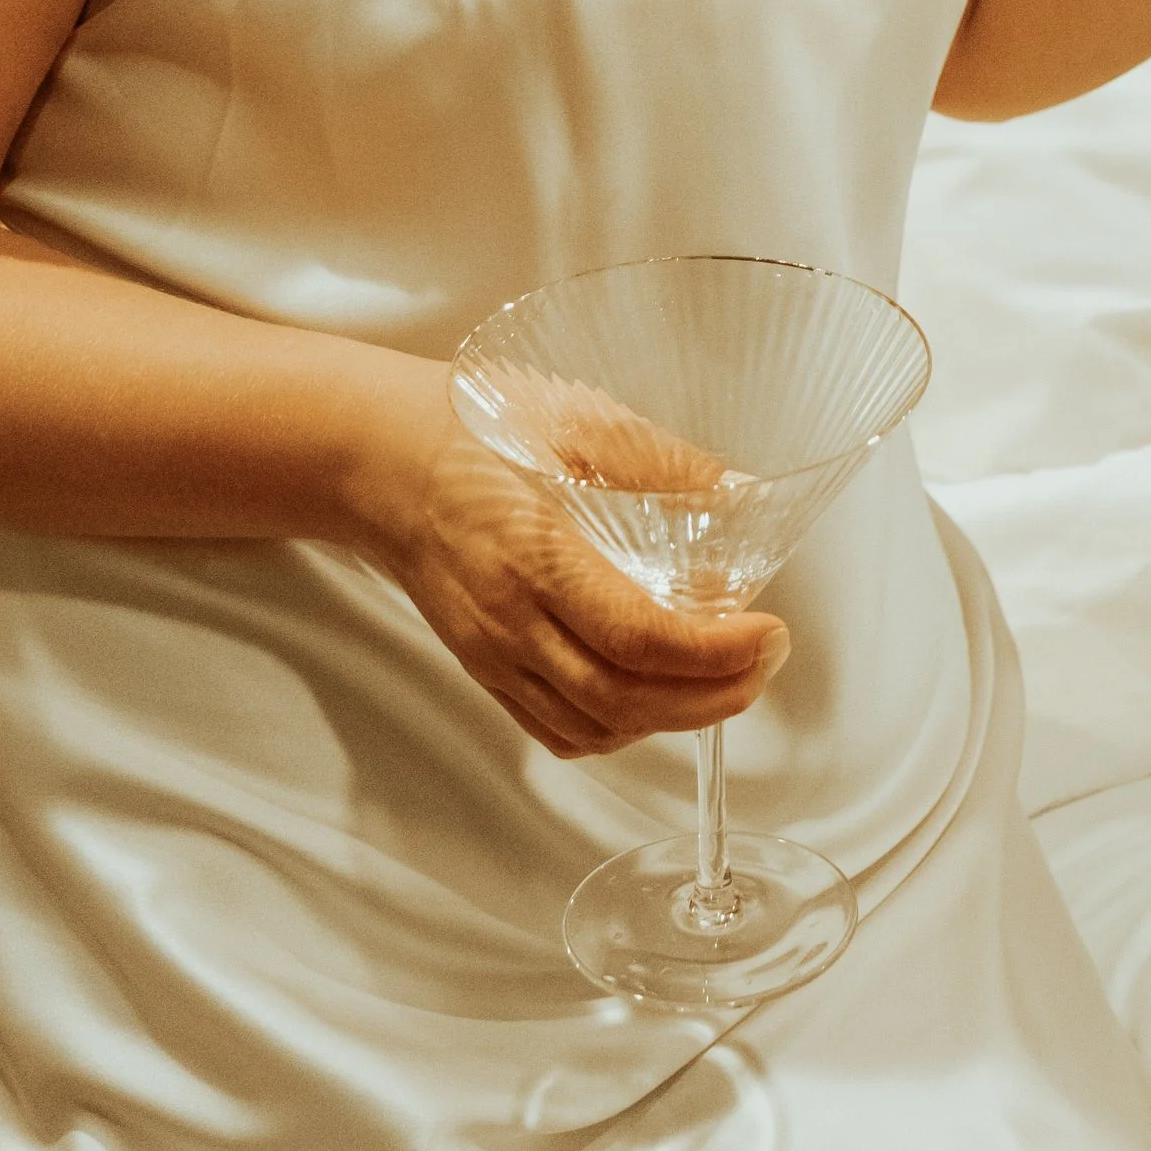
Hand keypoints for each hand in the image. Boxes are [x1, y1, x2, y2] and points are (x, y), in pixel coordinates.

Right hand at [346, 364, 784, 762]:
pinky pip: (558, 729)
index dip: (715, 653)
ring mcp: (491, 655)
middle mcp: (508, 620)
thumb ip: (660, 465)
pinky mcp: (485, 669)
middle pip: (623, 699)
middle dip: (713, 697)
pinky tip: (657, 695)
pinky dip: (620, 728)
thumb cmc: (474, 430)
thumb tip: (739, 498)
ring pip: (593, 727)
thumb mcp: (576, 422)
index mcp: (533, 553)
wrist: (382, 459)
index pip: (636, 637)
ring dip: (673, 719)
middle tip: (766, 662)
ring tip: (726, 678)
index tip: (768, 634)